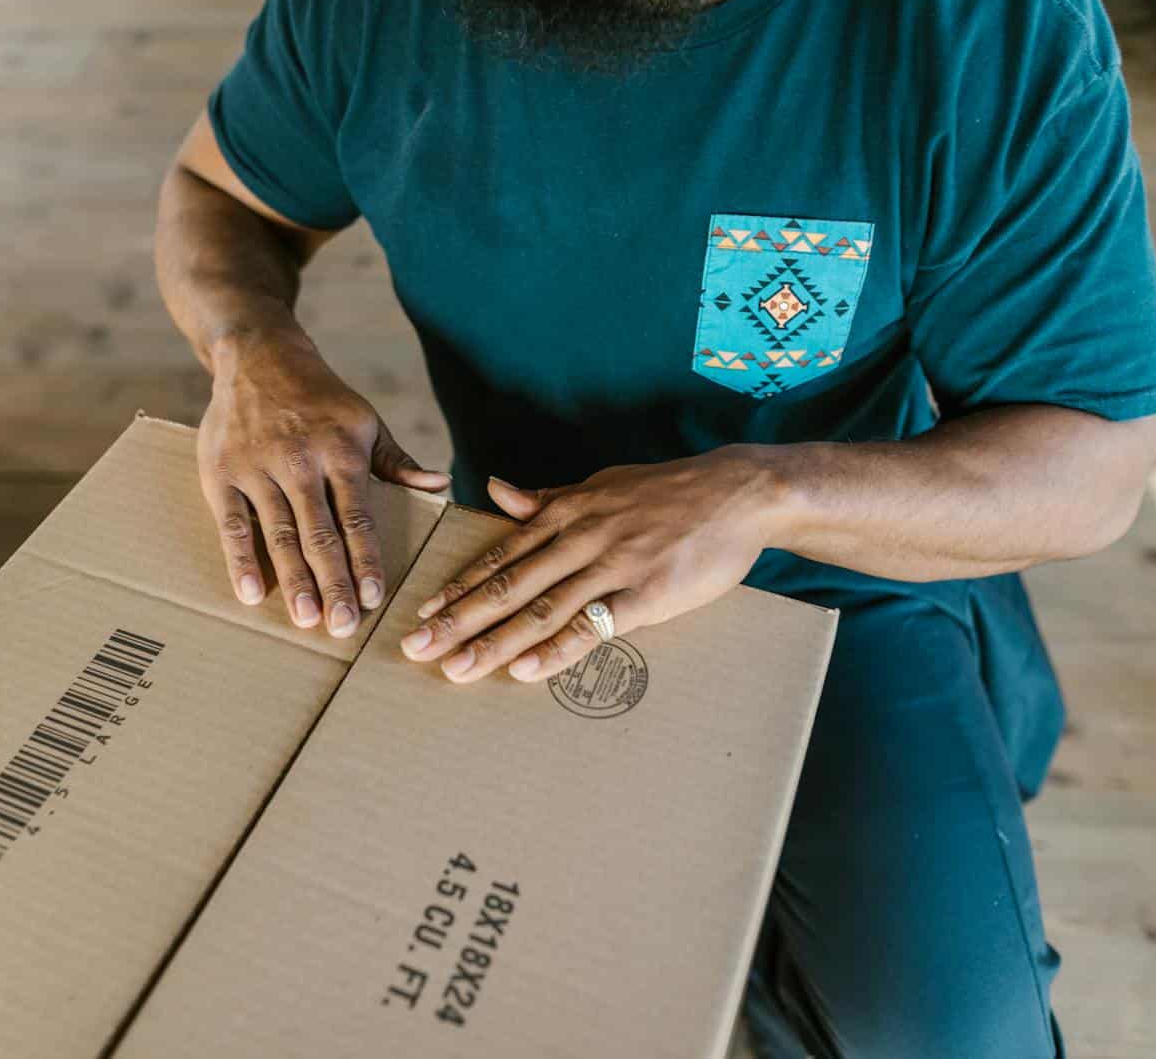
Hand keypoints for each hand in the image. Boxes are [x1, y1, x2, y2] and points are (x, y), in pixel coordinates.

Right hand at [199, 334, 449, 636]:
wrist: (257, 356)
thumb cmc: (321, 399)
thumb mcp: (366, 423)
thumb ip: (398, 463)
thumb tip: (441, 487)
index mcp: (342, 451)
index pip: (358, 516)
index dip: (366, 559)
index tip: (374, 597)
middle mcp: (300, 461)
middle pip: (319, 533)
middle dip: (333, 582)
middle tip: (342, 626)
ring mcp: (257, 467)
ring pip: (278, 533)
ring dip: (292, 580)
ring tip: (306, 618)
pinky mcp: (220, 472)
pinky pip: (232, 522)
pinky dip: (240, 559)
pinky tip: (250, 593)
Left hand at [399, 447, 780, 682]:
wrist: (739, 492)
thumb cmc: (669, 491)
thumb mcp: (601, 485)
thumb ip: (548, 498)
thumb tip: (497, 492)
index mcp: (568, 511)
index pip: (501, 554)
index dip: (459, 584)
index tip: (423, 610)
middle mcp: (581, 538)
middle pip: (508, 586)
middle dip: (457, 620)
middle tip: (416, 649)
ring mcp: (613, 567)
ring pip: (541, 609)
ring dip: (494, 643)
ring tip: (456, 669)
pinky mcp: (647, 595)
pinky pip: (594, 626)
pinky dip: (556, 649)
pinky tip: (524, 670)